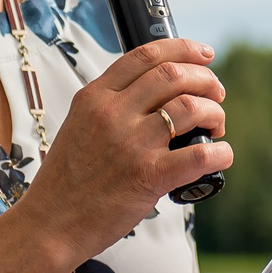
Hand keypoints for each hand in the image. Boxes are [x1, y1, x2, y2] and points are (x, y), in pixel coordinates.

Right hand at [15, 37, 231, 260]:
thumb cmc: (66, 181)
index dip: (183, 49)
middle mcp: (113, 113)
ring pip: (190, 106)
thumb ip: (110, 107)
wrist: (50, 223)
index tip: (204, 55)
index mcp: (94, 97)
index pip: (145, 55)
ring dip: (214, 112)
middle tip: (216, 94)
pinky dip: (220, 152)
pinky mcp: (148, 175)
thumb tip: (156, 97)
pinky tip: (221, 155)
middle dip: (205, 79)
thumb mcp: (78, 127)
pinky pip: (199, 155)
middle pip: (173, 74)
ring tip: (216, 125)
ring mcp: (131, 143)